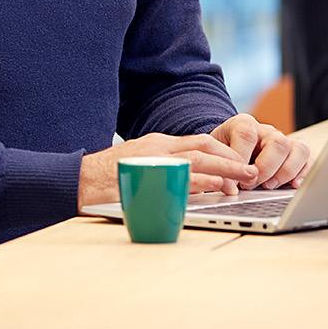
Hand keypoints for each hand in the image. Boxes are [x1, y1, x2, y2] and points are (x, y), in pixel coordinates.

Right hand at [79, 132, 258, 208]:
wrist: (75, 180)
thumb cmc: (105, 178)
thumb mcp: (137, 164)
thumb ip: (161, 167)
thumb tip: (188, 180)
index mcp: (158, 143)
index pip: (199, 141)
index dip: (224, 151)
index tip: (241, 162)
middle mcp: (158, 147)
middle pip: (204, 146)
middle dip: (232, 158)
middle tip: (252, 171)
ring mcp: (153, 161)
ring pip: (198, 159)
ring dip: (225, 169)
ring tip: (244, 179)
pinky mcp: (147, 176)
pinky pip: (182, 177)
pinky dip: (204, 182)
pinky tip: (219, 187)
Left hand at [207, 113, 310, 189]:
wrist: (228, 151)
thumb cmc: (221, 154)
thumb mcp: (214, 155)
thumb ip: (221, 166)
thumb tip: (231, 187)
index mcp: (243, 124)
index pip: (246, 135)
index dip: (241, 159)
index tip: (236, 179)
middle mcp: (266, 130)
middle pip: (278, 142)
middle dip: (266, 168)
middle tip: (252, 184)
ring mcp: (283, 141)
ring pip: (298, 149)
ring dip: (285, 172)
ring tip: (269, 186)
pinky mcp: (294, 154)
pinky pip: (308, 160)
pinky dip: (302, 174)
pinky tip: (292, 186)